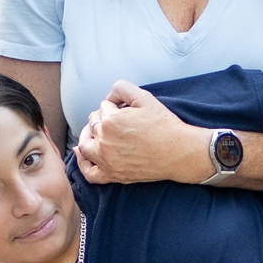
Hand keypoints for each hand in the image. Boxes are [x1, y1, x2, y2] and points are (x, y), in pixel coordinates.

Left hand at [75, 82, 209, 184]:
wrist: (179, 152)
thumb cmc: (164, 126)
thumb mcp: (144, 98)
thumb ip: (122, 88)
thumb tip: (110, 96)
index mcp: (110, 120)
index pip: (103, 108)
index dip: (115, 106)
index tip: (127, 111)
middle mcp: (104, 140)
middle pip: (92, 124)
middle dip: (102, 119)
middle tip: (117, 121)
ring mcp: (106, 160)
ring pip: (85, 146)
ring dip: (87, 137)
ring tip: (95, 134)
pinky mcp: (113, 175)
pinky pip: (89, 173)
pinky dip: (83, 164)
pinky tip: (84, 156)